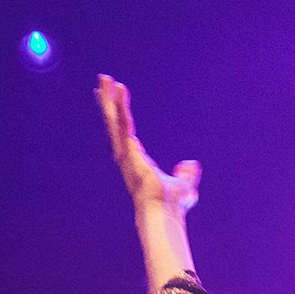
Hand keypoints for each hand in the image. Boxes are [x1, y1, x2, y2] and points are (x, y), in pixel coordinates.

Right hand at [96, 74, 200, 216]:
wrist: (165, 214)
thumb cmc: (172, 205)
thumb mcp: (184, 186)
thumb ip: (187, 175)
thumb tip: (192, 165)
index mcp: (138, 161)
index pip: (125, 133)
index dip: (119, 116)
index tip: (114, 101)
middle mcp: (128, 156)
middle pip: (115, 123)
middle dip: (108, 101)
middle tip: (102, 80)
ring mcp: (126, 154)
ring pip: (115, 120)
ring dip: (109, 99)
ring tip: (104, 79)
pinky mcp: (129, 151)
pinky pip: (124, 124)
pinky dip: (121, 107)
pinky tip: (119, 90)